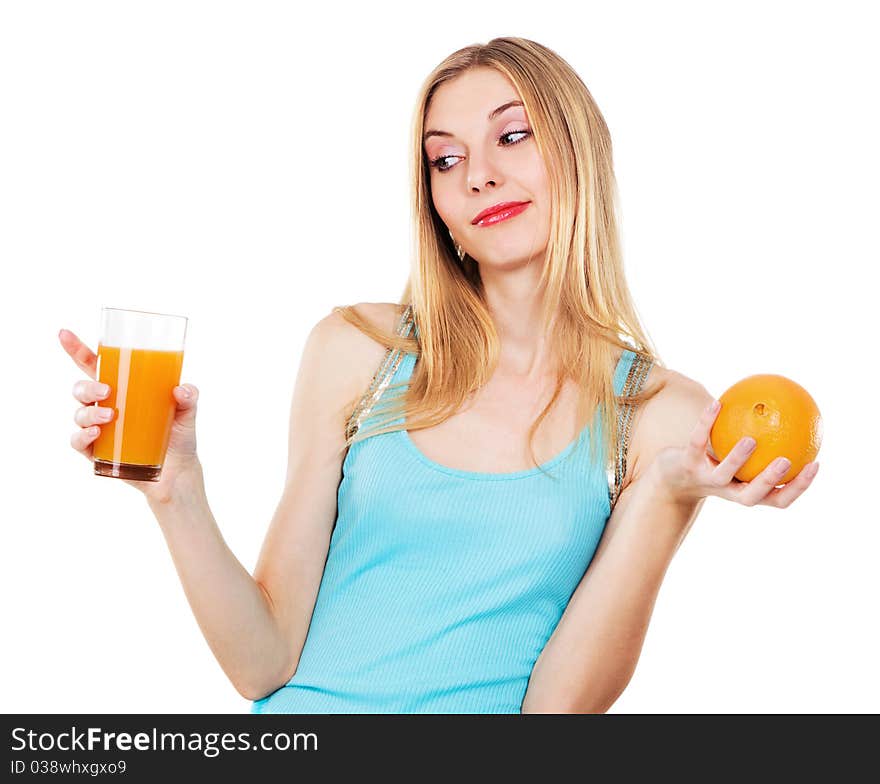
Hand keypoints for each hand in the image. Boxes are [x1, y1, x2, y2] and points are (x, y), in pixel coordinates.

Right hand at [59, 328, 202, 503]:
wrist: (179, 472)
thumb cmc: (180, 436)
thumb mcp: (188, 412)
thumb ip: (189, 397)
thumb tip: (181, 389)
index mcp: (123, 389)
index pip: (94, 366)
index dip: (77, 350)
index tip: (64, 333)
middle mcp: (106, 406)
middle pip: (81, 388)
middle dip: (87, 387)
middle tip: (107, 391)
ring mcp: (99, 429)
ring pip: (79, 414)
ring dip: (89, 412)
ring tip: (110, 416)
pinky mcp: (97, 453)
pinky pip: (78, 442)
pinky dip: (82, 436)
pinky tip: (96, 433)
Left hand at [650, 399, 819, 508]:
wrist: (669, 476)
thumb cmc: (714, 464)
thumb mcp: (739, 459)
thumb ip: (764, 445)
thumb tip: (792, 415)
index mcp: (746, 491)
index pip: (778, 499)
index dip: (798, 487)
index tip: (815, 464)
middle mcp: (727, 490)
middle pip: (752, 496)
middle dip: (770, 481)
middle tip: (787, 461)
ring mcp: (705, 479)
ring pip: (723, 474)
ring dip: (738, 459)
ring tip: (751, 439)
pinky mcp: (686, 463)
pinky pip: (697, 442)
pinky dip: (706, 423)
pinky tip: (716, 403)